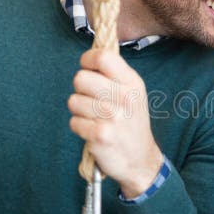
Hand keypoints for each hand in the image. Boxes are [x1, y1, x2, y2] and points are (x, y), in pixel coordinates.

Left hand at [68, 49, 162, 197]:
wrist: (139, 158)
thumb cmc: (131, 121)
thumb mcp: (133, 93)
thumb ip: (114, 73)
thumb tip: (90, 55)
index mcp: (132, 83)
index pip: (102, 56)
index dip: (87, 60)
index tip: (89, 69)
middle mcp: (124, 97)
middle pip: (80, 78)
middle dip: (80, 89)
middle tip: (92, 100)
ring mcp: (113, 117)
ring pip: (73, 101)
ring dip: (79, 111)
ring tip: (95, 118)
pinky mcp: (100, 135)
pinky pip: (74, 122)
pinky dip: (80, 127)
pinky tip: (93, 131)